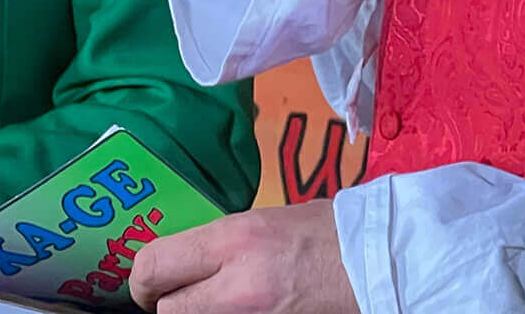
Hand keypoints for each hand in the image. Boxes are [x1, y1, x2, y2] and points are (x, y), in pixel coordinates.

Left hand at [129, 201, 356, 313]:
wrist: (381, 262)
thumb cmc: (327, 232)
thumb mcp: (263, 220)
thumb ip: (221, 244)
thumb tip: (186, 261)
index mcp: (233, 240)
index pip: (155, 265)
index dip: (143, 280)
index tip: (149, 284)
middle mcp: (237, 284)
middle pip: (168, 312)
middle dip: (166, 306)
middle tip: (173, 300)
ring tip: (210, 304)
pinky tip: (238, 312)